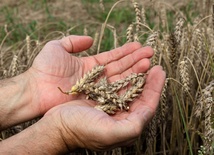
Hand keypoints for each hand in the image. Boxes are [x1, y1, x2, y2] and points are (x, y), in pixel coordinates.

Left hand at [27, 35, 153, 115]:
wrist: (36, 91)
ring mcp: (97, 89)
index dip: (125, 51)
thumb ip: (73, 41)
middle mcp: (96, 78)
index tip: (139, 46)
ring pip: (120, 78)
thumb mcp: (57, 48)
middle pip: (119, 67)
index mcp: (89, 65)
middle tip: (150, 53)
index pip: (112, 57)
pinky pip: (114, 91)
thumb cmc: (44, 69)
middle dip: (135, 60)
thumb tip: (90, 39)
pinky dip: (126, 85)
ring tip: (148, 62)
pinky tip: (138, 78)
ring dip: (134, 70)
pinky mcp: (97, 99)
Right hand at [43, 66, 165, 150]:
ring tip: (141, 58)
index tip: (159, 70)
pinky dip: (121, 72)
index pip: (147, 105)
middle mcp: (120, 115)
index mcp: (126, 125)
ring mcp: (110, 104)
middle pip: (139, 93)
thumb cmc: (81, 130)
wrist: (56, 126)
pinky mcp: (99, 96)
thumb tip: (147, 111)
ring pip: (127, 85)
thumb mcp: (109, 133)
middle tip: (152, 60)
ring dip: (135, 71)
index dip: (155, 87)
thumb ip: (132, 126)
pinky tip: (124, 64)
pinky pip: (114, 82)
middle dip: (146, 77)